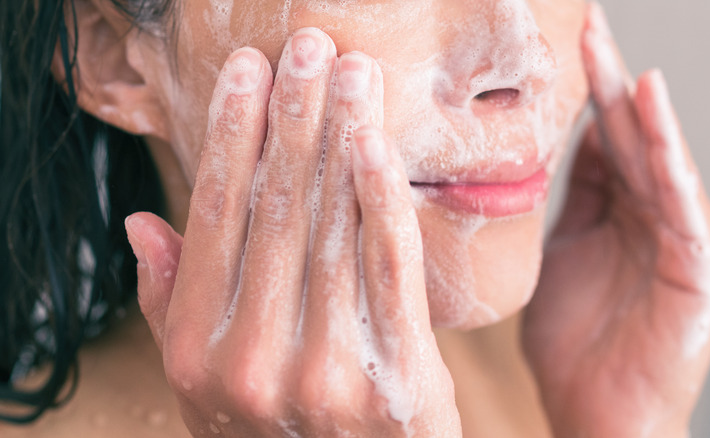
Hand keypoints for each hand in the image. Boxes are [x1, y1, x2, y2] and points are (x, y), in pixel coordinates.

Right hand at [125, 28, 459, 436]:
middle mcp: (253, 358)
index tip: (246, 74)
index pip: (213, 219)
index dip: (230, 137)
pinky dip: (382, 199)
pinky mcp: (396, 376)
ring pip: (332, 227)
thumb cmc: (276, 437)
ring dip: (341, 138)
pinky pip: (389, 269)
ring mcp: (326, 370)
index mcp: (198, 352)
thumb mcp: (205, 387)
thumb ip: (173, 306)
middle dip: (292, 118)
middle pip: (275, 210)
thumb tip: (143, 225)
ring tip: (351, 74)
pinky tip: (376, 143)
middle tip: (306, 48)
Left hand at [523, 4, 709, 436]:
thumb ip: (571, 201)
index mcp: (625, 214)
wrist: (597, 415)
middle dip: (608, 83)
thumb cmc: (576, 346)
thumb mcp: (560, 254)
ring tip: (612, 56)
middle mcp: (659, 218)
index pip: (608, 141)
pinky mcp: (702, 268)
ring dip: (638, 109)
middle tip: (586, 28)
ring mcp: (685, 240)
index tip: (567, 45)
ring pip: (659, 162)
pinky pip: (681, 203)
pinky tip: (651, 110)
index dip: (588, 93)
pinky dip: (669, 156)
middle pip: (633, 139)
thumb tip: (563, 146)